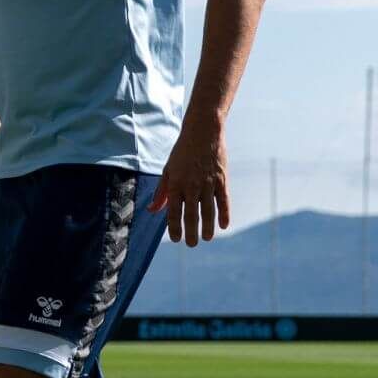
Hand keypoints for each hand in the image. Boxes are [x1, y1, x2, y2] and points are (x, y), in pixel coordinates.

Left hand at [150, 116, 229, 247]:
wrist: (203, 132)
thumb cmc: (182, 153)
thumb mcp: (168, 170)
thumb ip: (161, 192)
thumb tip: (152, 210)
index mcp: (175, 184)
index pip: (173, 211)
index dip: (174, 227)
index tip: (176, 239)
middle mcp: (191, 185)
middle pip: (191, 214)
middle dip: (191, 232)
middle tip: (191, 244)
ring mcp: (208, 183)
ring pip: (208, 210)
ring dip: (207, 227)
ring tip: (206, 238)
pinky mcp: (221, 179)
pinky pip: (223, 200)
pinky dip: (224, 213)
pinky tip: (224, 225)